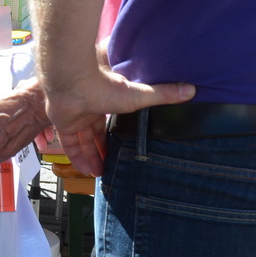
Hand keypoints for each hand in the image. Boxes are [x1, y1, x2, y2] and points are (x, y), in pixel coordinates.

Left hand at [43, 69, 195, 176]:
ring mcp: (75, 117)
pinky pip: (69, 145)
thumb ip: (163, 94)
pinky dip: (76, 158)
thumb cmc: (105, 85)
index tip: (123, 147)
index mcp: (106, 100)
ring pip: (83, 142)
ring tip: (100, 174)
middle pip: (95, 134)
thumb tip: (191, 89)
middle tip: (111, 165)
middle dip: (103, 150)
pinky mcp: (63, 123)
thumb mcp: (138, 95)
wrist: (73, 82)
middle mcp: (90, 110)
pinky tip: (85, 172)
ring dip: (91, 158)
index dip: (115, 134)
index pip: (110, 120)